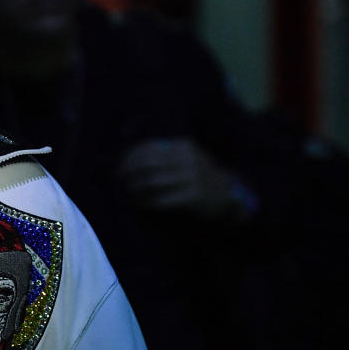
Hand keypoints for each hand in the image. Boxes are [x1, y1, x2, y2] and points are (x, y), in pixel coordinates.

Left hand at [117, 137, 254, 222]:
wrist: (229, 193)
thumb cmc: (201, 174)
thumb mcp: (187, 156)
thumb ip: (164, 154)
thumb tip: (130, 158)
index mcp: (183, 146)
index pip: (149, 148)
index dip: (130, 158)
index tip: (119, 166)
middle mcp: (187, 160)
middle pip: (148, 164)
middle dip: (129, 173)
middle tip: (119, 180)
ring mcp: (191, 178)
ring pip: (152, 182)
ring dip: (136, 188)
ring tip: (128, 192)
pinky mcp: (192, 197)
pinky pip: (162, 199)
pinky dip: (148, 202)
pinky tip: (141, 203)